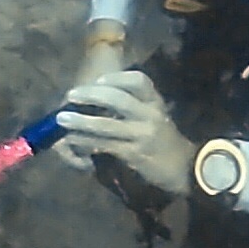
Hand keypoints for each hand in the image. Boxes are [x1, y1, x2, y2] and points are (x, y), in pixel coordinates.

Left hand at [53, 72, 193, 194]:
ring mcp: (143, 135)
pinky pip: (105, 145)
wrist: (186, 169)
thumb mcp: (156, 117)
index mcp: (156, 102)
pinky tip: (73, 140)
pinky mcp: (134, 154)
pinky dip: (86, 142)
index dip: (116, 78)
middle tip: (71, 95)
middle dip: (91, 95)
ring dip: (81, 121)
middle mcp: (151, 115)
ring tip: (62, 118)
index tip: (97, 80)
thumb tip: (97, 98)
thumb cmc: (165, 141)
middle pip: (118, 99)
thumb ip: (134, 107)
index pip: (139, 81)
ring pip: (107, 125)